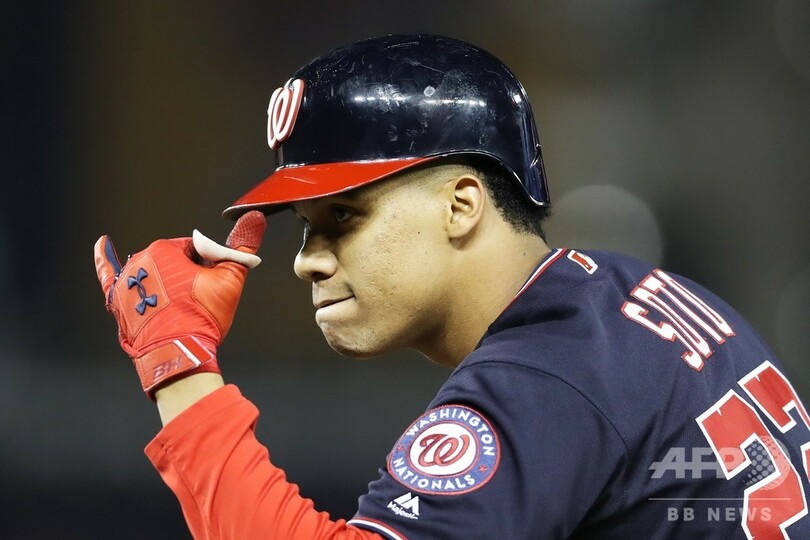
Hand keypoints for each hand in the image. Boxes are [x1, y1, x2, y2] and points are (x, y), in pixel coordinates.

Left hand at [93, 211, 266, 397]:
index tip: (211, 283)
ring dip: (163, 281)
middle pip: (172, 260)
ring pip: (151, 272)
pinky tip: (102, 245)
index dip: (208, 265)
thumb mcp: (230, 280)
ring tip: (176, 305)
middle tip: (196, 299)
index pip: (194, 248)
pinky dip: (104, 258)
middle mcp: (140, 260)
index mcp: (165, 250)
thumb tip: (255, 218)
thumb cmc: (202, 317)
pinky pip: (107, 273)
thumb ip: (242, 247)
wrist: (177, 353)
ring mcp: (125, 281)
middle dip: (185, 274)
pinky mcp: (116, 300)